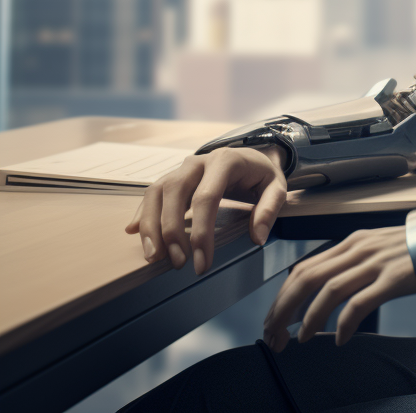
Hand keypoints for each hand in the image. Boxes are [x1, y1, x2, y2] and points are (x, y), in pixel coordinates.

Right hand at [124, 146, 287, 275]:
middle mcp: (198, 161)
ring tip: (154, 257)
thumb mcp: (276, 186)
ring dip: (150, 225)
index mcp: (225, 160)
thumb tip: (257, 237)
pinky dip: (141, 213)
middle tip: (178, 263)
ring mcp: (182, 168)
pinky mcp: (172, 177)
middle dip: (171, 231)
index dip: (201, 232)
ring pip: (157, 192)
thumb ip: (269, 209)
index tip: (202, 263)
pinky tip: (133, 232)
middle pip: (174, 192)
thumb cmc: (261, 175)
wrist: (250, 156)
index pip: (206, 197)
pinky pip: (151, 194)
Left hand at [262, 226, 415, 349]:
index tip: (274, 319)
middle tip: (275, 335)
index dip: (283, 296)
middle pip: (309, 278)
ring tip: (299, 339)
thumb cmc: (411, 250)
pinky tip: (339, 338)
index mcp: (351, 242)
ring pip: (329, 290)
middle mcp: (359, 249)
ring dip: (309, 318)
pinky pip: (361, 302)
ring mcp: (376, 262)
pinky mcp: (394, 278)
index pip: (305, 268)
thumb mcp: (375, 248)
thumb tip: (322, 288)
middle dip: (285, 309)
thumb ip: (350, 263)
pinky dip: (345, 323)